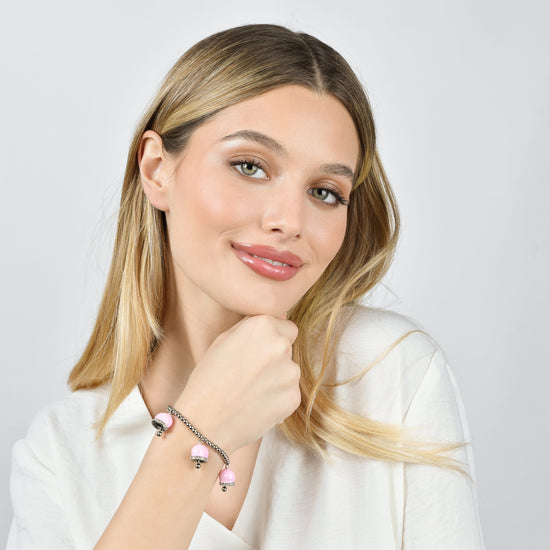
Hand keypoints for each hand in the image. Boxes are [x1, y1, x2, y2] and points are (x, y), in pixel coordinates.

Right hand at [173, 315, 300, 453]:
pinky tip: (256, 404)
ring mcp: (290, 372)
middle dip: (275, 357)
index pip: (286, 326)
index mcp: (263, 326)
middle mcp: (280, 345)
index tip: (256, 352)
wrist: (204, 422)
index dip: (271, 339)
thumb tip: (278, 318)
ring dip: (277, 378)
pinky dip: (278, 398)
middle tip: (251, 373)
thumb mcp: (223, 340)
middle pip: (289, 347)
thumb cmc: (207, 379)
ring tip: (251, 390)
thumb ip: (252, 327)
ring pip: (290, 370)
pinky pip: (290, 392)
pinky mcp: (294, 397)